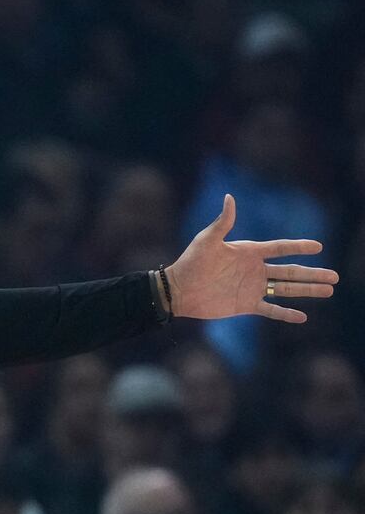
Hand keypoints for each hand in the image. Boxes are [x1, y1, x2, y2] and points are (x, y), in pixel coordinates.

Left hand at [166, 194, 337, 322]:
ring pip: (286, 290)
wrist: (177, 290)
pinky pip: (270, 310)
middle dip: (313, 273)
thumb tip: (230, 197)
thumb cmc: (190, 262)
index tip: (319, 246)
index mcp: (249, 252)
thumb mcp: (207, 240)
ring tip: (329, 290)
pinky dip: (286, 314)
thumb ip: (223, 222)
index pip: (280, 248)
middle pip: (291, 271)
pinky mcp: (245, 305)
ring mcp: (252, 288)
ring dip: (307, 290)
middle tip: (335, 276)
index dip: (299, 247)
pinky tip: (303, 316)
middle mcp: (255, 270)